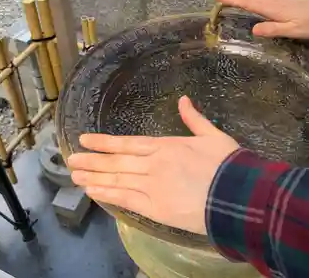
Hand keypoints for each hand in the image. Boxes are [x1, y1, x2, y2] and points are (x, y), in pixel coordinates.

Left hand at [68, 96, 238, 234]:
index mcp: (165, 145)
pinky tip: (93, 192)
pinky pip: (126, 200)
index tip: (84, 140)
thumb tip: (183, 100)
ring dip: (94, 177)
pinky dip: (108, 195)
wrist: (238, 196)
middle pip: (116, 162)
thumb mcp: (213, 135)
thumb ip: (194, 119)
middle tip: (70, 161)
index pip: (127, 143)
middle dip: (91, 161)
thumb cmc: (227, 164)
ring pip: (116, 180)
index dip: (104, 142)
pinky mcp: (156, 209)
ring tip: (75, 176)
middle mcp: (153, 164)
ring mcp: (152, 187)